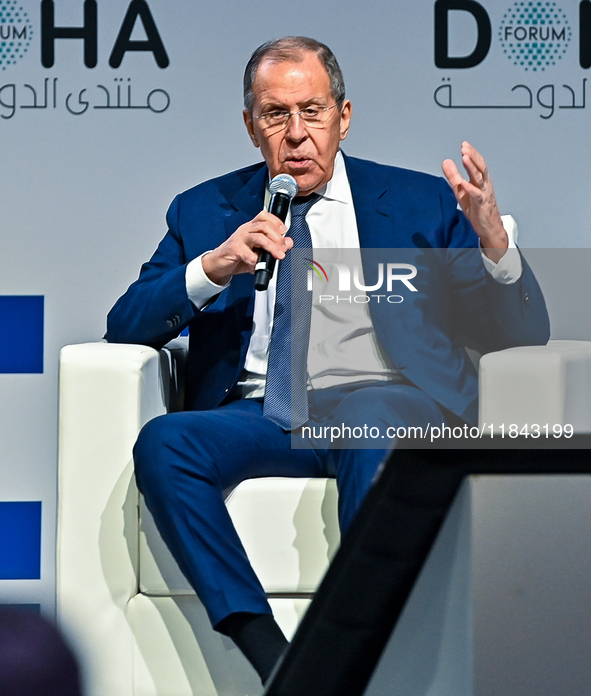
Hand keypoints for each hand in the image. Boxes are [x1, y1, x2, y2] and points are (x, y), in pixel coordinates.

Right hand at [201, 211, 292, 285]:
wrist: (219, 264)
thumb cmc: (238, 256)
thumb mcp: (258, 251)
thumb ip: (274, 246)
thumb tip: (288, 242)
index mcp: (251, 228)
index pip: (265, 216)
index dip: (276, 221)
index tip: (284, 231)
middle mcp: (245, 230)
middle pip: (264, 226)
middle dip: (277, 237)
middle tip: (282, 249)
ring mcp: (239, 238)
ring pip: (258, 237)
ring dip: (271, 247)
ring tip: (277, 256)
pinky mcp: (234, 249)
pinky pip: (247, 253)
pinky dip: (255, 260)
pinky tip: (257, 264)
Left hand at [442, 141, 507, 262]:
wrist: (490, 228)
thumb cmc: (477, 209)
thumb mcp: (462, 190)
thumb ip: (454, 176)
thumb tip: (446, 161)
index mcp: (480, 180)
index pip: (477, 163)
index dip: (471, 154)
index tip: (464, 145)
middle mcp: (484, 185)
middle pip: (480, 167)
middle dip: (473, 156)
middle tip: (465, 147)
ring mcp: (484, 194)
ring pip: (479, 178)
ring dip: (472, 167)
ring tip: (465, 158)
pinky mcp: (481, 204)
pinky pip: (476, 195)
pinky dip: (470, 188)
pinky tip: (464, 183)